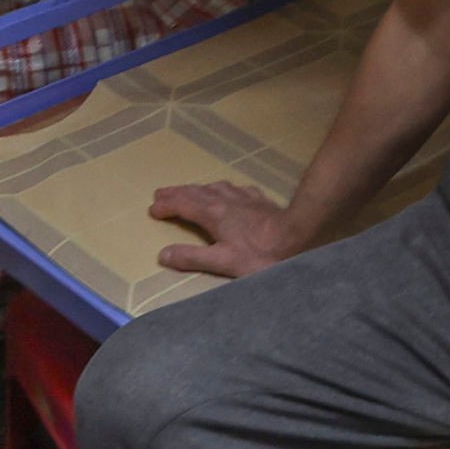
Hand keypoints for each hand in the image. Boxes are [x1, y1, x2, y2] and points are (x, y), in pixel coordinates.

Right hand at [151, 181, 303, 279]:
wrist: (296, 237)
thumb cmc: (259, 254)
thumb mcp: (222, 261)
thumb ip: (192, 257)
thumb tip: (163, 254)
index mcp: (212, 214)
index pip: (182, 205)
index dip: (166, 205)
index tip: (153, 209)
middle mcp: (224, 200)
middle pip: (194, 192)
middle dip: (176, 193)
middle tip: (160, 193)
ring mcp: (243, 197)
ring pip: (214, 187)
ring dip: (197, 189)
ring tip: (189, 191)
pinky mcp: (258, 199)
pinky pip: (236, 189)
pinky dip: (223, 189)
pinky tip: (228, 191)